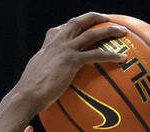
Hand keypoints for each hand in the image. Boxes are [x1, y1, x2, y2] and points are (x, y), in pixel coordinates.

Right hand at [14, 12, 128, 111]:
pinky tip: (122, 58)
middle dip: (94, 17)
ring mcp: (65, 50)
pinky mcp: (71, 61)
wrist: (26, 95)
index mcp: (48, 46)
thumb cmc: (29, 93)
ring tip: (123, 32)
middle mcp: (57, 43)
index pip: (61, 29)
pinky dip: (111, 55)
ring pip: (91, 34)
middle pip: (78, 22)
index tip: (82, 26)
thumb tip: (46, 84)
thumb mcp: (35, 77)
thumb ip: (44, 74)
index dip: (72, 26)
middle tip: (107, 19)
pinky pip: (96, 55)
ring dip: (109, 30)